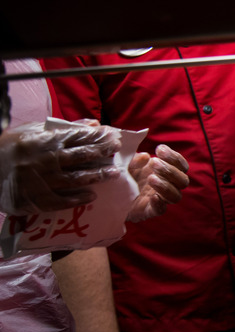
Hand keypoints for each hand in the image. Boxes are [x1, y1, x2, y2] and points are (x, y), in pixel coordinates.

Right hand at [0, 122, 121, 215]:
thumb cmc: (12, 147)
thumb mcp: (34, 131)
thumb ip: (65, 128)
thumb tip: (93, 123)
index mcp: (43, 141)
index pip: (76, 137)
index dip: (97, 137)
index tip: (113, 137)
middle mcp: (42, 159)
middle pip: (79, 156)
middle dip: (101, 153)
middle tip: (117, 152)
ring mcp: (38, 180)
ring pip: (74, 178)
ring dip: (96, 176)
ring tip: (113, 174)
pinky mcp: (33, 199)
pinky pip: (60, 200)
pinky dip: (77, 198)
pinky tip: (91, 196)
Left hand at [126, 144, 188, 222]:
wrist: (110, 193)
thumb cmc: (123, 175)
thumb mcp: (127, 163)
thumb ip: (135, 159)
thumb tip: (145, 156)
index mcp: (165, 172)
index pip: (181, 166)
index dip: (174, 157)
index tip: (159, 149)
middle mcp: (167, 186)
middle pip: (183, 181)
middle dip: (170, 170)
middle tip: (154, 163)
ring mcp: (159, 199)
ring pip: (176, 196)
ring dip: (166, 186)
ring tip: (150, 178)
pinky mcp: (148, 211)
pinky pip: (160, 210)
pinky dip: (159, 204)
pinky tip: (153, 197)